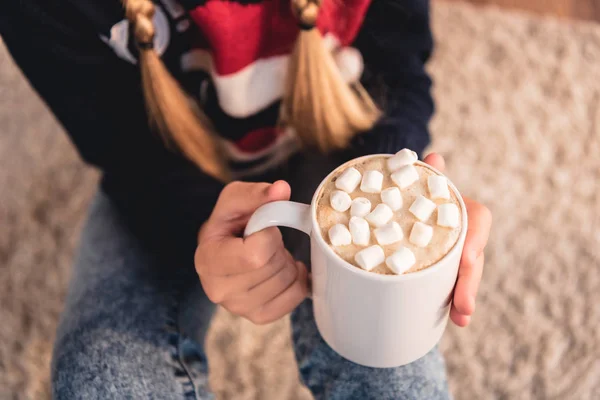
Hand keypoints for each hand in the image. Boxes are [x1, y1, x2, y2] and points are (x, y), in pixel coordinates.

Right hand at [195, 181, 308, 324]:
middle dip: (278, 248)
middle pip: (273, 269)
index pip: (255, 255)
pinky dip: (297, 281)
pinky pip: (294, 298)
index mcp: (208, 260)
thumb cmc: (229, 223)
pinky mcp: (259, 316)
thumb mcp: (236, 200)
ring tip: (271, 255)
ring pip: (287, 282)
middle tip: (266, 242)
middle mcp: (219, 290)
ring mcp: (239, 308)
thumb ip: (257, 193)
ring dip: (287, 263)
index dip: (268, 235)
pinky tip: (283, 269)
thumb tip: (281, 190)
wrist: (225, 249)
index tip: (261, 228)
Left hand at [424, 153, 491, 326]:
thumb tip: (433, 157)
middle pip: (473, 257)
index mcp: (458, 208)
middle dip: (469, 282)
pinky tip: (458, 320)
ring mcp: (458, 250)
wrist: (407, 202)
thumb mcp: (415, 183)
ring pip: (468, 274)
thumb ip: (422, 174)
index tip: (467, 260)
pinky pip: (457, 283)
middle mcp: (462, 229)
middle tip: (463, 307)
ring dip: (467, 296)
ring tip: (461, 318)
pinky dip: (459, 302)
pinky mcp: (448, 268)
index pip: (477, 221)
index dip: (474, 240)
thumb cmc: (411, 191)